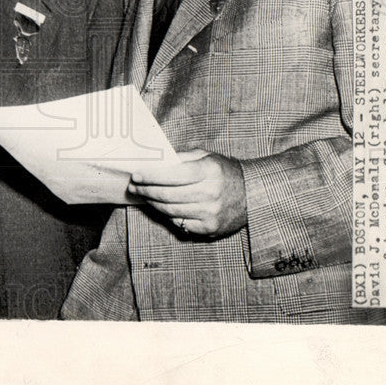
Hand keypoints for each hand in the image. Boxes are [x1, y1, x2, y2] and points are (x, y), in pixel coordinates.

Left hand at [127, 149, 247, 237]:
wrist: (251, 194)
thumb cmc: (224, 171)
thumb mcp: (206, 156)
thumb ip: (182, 158)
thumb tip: (155, 163)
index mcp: (208, 171)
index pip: (171, 175)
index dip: (150, 176)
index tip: (136, 175)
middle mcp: (210, 193)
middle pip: (167, 195)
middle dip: (145, 190)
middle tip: (134, 187)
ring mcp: (210, 213)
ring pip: (170, 210)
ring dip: (152, 203)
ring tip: (143, 196)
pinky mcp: (209, 228)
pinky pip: (180, 222)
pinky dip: (167, 214)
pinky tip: (161, 207)